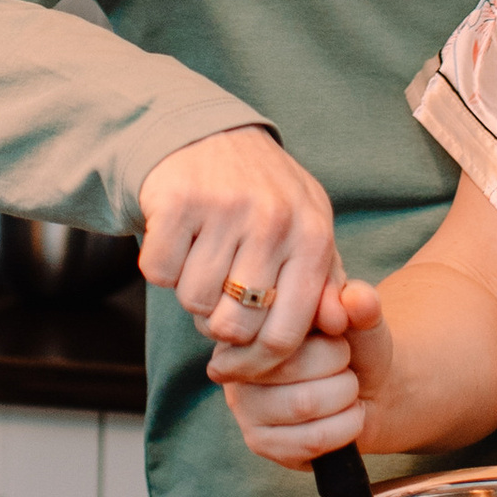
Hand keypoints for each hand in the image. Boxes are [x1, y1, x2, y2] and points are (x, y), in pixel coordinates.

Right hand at [136, 125, 342, 359]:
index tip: (237, 364)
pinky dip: (161, 266)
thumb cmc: (263, 195)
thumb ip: (325, 282)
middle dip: (218, 324)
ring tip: (203, 257)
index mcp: (312, 236)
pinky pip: (158, 273)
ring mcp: (224, 208)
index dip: (257, 363)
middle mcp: (273, 221)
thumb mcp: (307, 229)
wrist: (206, 132)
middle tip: (219, 295)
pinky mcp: (176, 200)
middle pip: (233, 326)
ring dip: (190, 291)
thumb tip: (338, 328)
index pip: (286, 334)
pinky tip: (178, 239)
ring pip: (193, 302)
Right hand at [212, 280, 391, 468]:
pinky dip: (346, 427)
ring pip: (304, 404)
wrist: (363, 386)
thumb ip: (360, 301)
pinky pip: (311, 439)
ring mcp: (242, 406)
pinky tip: (348, 415)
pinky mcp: (259, 442)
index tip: (340, 335)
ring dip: (345, 397)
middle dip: (339, 366)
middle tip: (345, 365)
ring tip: (348, 389)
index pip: (284, 328)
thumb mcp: (358, 313)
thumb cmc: (350, 342)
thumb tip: (357, 301)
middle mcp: (233, 362)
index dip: (327, 337)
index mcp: (249, 320)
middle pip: (292, 368)